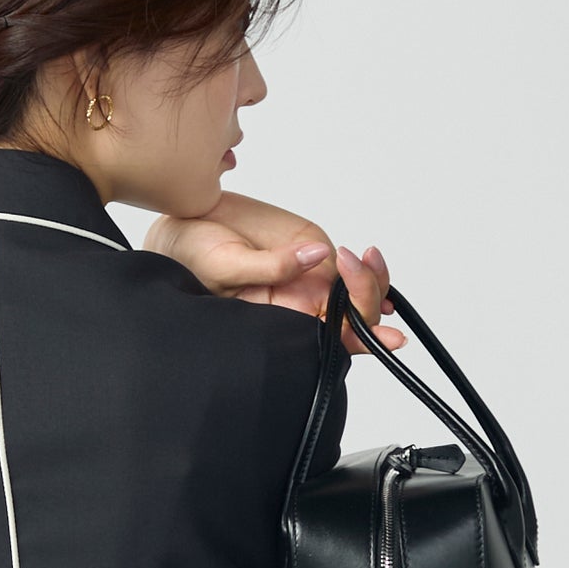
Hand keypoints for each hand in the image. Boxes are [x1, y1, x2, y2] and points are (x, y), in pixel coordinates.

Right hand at [144, 193, 405, 353]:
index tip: (384, 335)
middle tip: (355, 263)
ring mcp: (309, 280)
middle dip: (369, 295)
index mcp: (280, 320)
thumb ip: (273, 264)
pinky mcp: (311, 253)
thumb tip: (319, 256)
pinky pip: (348, 268)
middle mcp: (300, 305)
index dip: (362, 340)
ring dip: (373, 278)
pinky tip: (369, 257)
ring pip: (358, 292)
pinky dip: (367, 267)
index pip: (330, 340)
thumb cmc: (190, 257)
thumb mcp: (227, 264)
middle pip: (355, 316)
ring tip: (366, 256)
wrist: (183, 227)